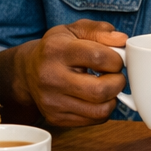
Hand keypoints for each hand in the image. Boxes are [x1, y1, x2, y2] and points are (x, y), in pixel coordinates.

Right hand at [2, 19, 128, 126]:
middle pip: (101, 90)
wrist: (28, 71)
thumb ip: (100, 30)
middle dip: (118, 82)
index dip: (117, 59)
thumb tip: (122, 40)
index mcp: (57, 50)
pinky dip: (103, 109)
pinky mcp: (56, 118)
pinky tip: (95, 97)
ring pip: (101, 110)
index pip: (99, 57)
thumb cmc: (57, 48)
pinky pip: (94, 120)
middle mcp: (51, 78)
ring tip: (106, 85)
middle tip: (115, 75)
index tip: (115, 58)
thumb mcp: (75, 30)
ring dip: (113, 98)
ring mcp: (52, 102)